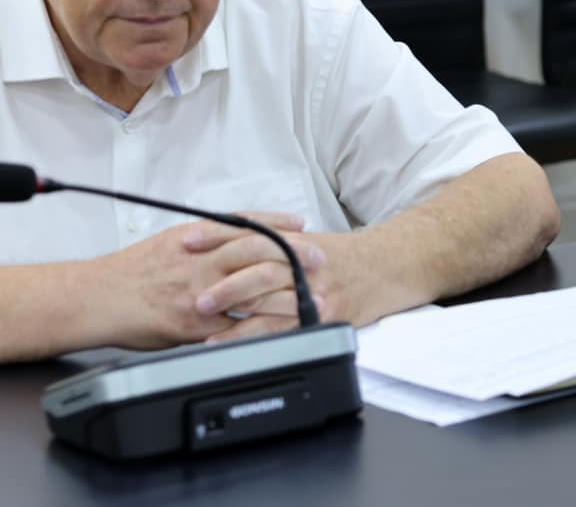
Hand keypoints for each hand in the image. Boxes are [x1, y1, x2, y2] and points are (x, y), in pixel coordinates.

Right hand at [93, 211, 324, 348]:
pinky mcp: (193, 326)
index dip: (275, 223)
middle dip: (291, 252)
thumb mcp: (168, 241)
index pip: (243, 225)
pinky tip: (279, 326)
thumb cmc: (130, 271)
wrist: (96, 298)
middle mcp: (199, 262)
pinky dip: (256, 326)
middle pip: (255, 251)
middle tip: (318, 255)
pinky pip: (232, 326)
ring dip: (283, 289)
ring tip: (309, 292)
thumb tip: (231, 236)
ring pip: (250, 287)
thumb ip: (202, 239)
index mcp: (193, 237)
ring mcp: (198, 294)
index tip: (300, 222)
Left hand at [196, 230, 368, 343]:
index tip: (187, 240)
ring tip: (200, 319)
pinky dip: (251, 335)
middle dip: (222, 280)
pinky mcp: (321, 315)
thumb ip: (273, 245)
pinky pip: (281, 328)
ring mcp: (313, 289)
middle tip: (193, 292)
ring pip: (267, 298)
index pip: (249, 233)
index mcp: (295, 240)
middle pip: (257, 266)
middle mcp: (303, 262)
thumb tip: (227, 247)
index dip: (216, 236)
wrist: (388, 267)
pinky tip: (228, 342)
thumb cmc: (345, 258)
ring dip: (231, 309)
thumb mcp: (308, 242)